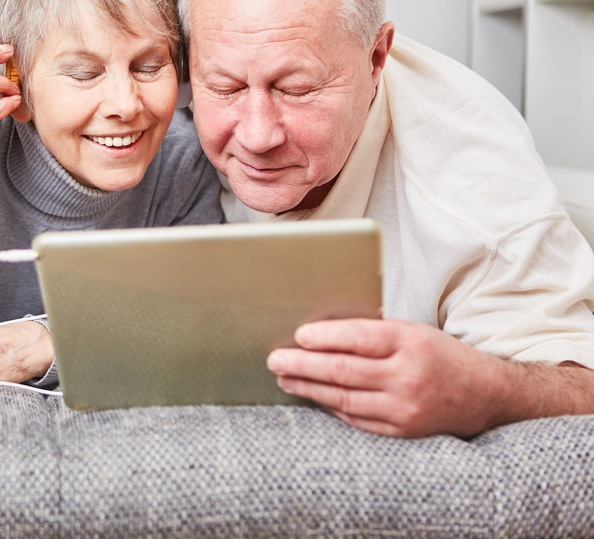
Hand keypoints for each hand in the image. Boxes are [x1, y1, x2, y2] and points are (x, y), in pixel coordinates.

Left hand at [266, 318, 513, 437]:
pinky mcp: (403, 430)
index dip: (324, 337)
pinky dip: (331, 407)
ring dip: (308, 387)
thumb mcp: (413, 331)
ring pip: (344, 397)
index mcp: (411, 342)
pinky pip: (357, 419)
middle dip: (303, 365)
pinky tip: (313, 397)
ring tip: (284, 378)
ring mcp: (405, 407)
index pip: (358, 338)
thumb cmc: (441, 356)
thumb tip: (321, 333)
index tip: (297, 336)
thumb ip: (374, 333)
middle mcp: (408, 376)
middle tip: (275, 360)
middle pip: (343, 370)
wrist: (487, 395)